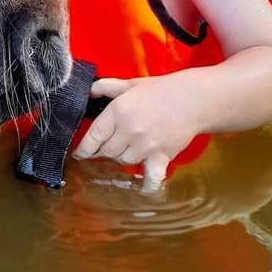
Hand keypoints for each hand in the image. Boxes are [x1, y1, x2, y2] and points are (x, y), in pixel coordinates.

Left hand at [72, 75, 201, 190]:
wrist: (192, 99)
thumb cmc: (159, 90)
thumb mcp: (129, 84)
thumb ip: (105, 87)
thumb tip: (88, 91)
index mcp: (118, 111)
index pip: (94, 136)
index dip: (83, 149)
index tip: (78, 154)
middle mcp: (129, 130)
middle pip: (107, 152)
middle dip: (102, 152)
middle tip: (104, 149)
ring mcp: (146, 146)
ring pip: (124, 162)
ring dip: (121, 158)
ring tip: (125, 150)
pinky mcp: (162, 157)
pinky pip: (151, 178)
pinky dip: (146, 185)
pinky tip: (142, 188)